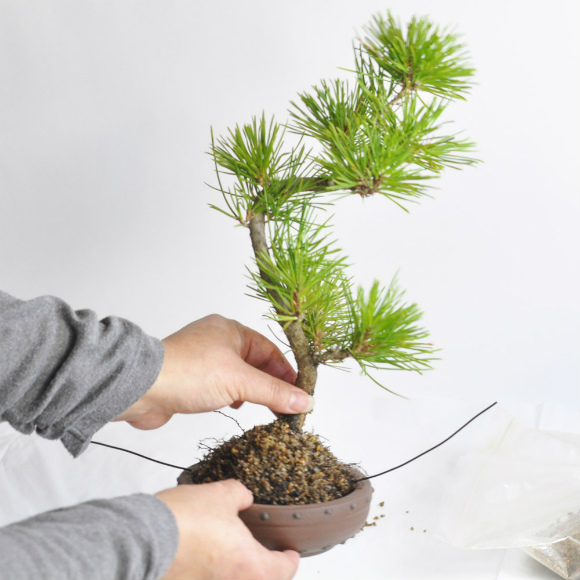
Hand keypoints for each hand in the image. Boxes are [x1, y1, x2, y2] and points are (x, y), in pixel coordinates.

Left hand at [116, 314, 313, 428]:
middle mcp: (218, 341)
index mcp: (231, 330)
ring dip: (253, 392)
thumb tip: (304, 401)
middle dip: (272, 385)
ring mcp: (204, 360)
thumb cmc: (187, 373)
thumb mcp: (239, 382)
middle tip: (287, 408)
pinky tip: (235, 408)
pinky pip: (222, 386)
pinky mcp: (192, 379)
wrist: (140, 389)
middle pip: (256, 363)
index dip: (287, 373)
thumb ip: (273, 392)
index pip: (270, 351)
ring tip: (266, 410)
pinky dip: (234, 397)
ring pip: (239, 376)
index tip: (301, 394)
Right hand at [156, 481, 299, 579]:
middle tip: (262, 553)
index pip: (283, 570)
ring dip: (235, 568)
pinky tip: (203, 554)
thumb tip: (244, 498)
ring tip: (230, 549)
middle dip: (262, 568)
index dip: (290, 559)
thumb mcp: (220, 494)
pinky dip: (210, 571)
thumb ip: (239, 495)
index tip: (291, 552)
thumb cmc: (184, 521)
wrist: (143, 539)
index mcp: (249, 566)